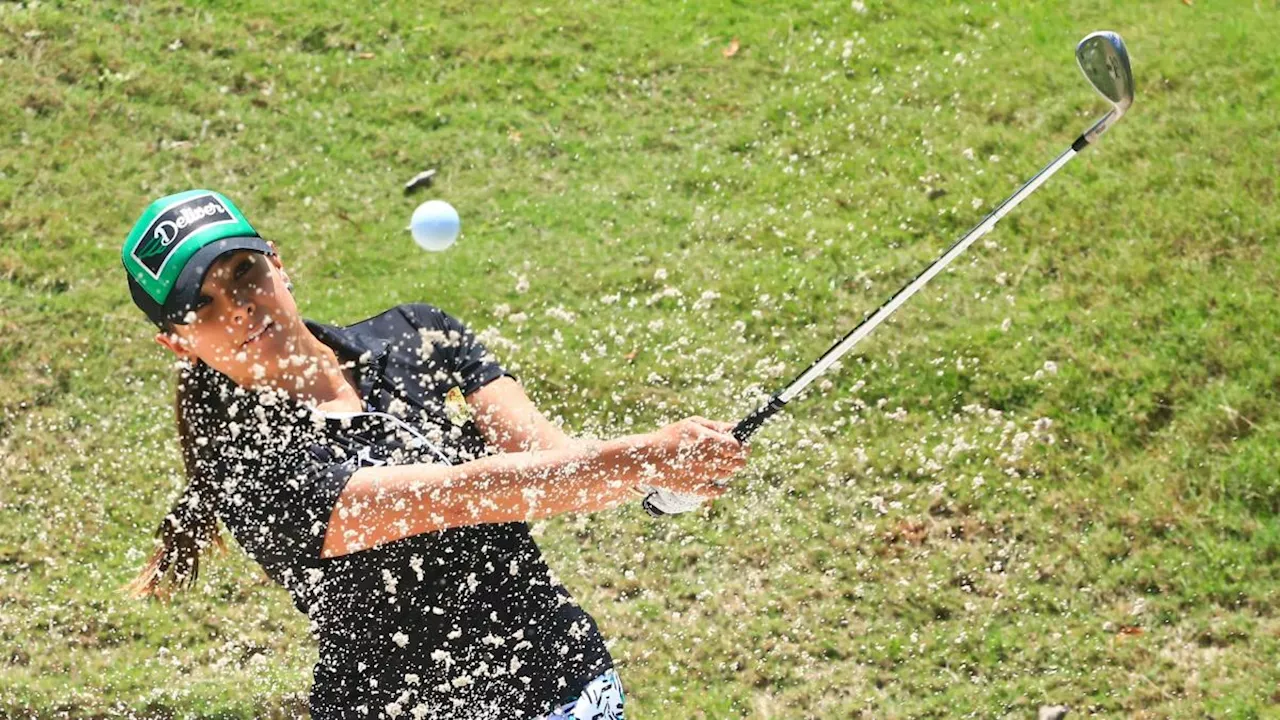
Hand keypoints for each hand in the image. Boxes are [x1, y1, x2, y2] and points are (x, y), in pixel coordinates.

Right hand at [632, 416, 749, 497]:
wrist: (648, 459)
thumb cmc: (670, 437)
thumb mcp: (692, 424)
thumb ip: (716, 426)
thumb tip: (736, 427)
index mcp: (709, 441)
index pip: (739, 447)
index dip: (743, 446)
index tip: (741, 445)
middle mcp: (708, 460)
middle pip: (738, 463)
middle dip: (738, 458)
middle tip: (731, 455)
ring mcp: (703, 476)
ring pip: (728, 475)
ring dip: (726, 469)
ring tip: (714, 463)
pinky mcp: (697, 489)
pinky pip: (718, 491)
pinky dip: (719, 486)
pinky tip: (712, 478)